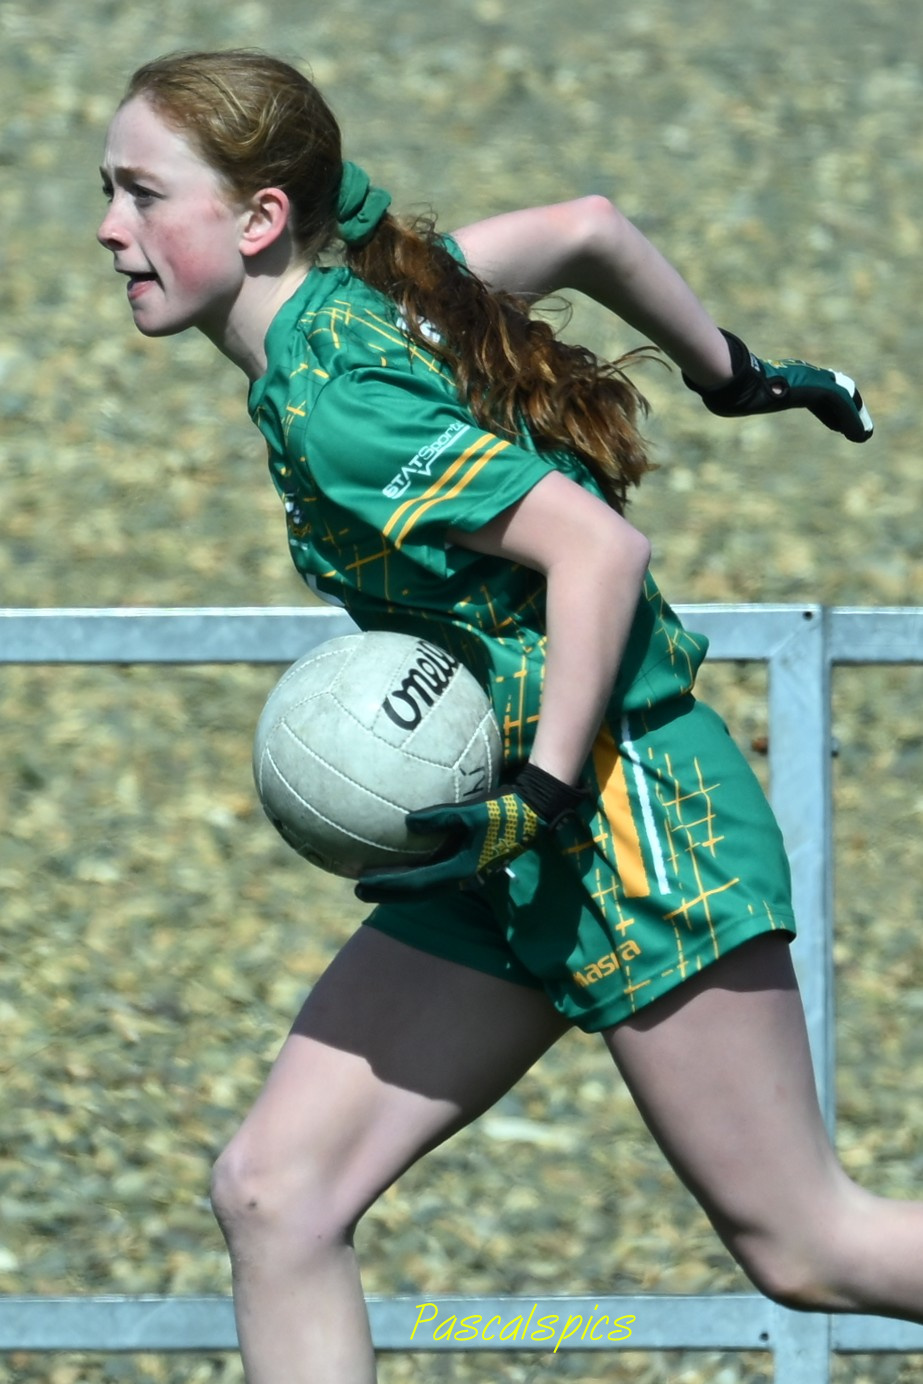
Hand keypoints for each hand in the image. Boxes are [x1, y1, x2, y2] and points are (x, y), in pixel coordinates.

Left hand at [355, 763, 587, 901]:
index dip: (387, 885)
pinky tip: (406, 862)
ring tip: (377, 880)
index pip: (416, 883)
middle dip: (388, 892)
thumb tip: (407, 821)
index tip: (361, 884)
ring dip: (401, 885)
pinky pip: (436, 872)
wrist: (535, 811)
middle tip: (359, 889)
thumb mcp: (473, 812)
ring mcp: (467, 872)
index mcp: (461, 870)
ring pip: (426, 885)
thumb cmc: (504, 810)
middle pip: (418, 891)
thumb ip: (441, 818)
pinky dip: (417, 872)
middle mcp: (461, 877)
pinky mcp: (470, 861)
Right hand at [683, 329, 872, 441]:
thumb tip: (709, 395)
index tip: (834, 422)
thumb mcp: (731, 392)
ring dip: (852, 419)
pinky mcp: (815, 389)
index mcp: (786, 383)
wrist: (733, 379)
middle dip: (844, 412)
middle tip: (854, 429)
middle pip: (830, 396)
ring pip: (839, 401)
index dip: (825, 408)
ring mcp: (810, 383)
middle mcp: (802, 380)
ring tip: (861, 435)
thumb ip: (728, 394)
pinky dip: (852, 421)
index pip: (812, 394)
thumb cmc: (728, 384)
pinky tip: (860, 435)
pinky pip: (840, 406)